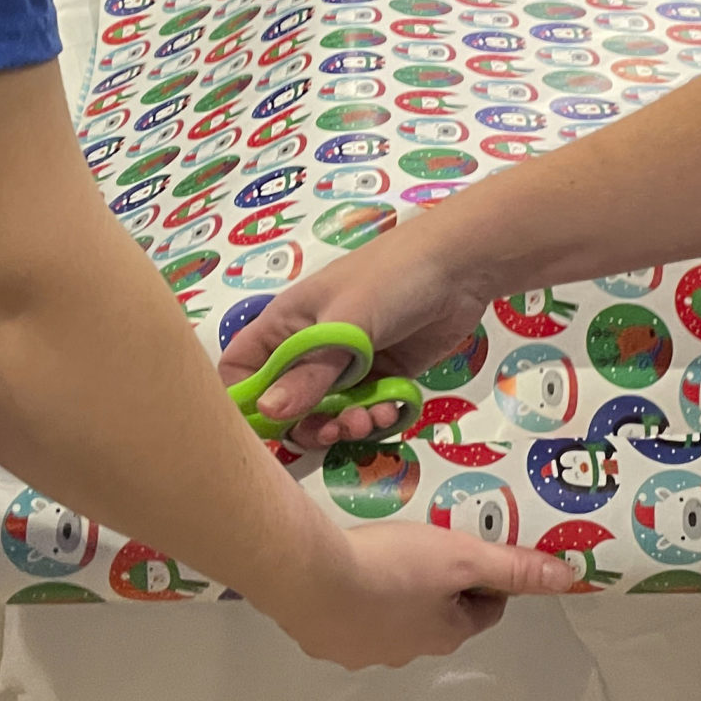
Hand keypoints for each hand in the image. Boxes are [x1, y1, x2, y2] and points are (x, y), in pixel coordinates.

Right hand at [216, 233, 492, 448]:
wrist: (460, 268)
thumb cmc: (391, 280)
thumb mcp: (347, 325)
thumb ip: (311, 372)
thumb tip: (268, 412)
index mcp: (285, 325)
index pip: (241, 371)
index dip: (244, 404)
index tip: (265, 433)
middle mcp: (309, 348)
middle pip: (284, 404)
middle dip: (304, 425)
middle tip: (332, 431)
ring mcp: (345, 365)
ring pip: (326, 414)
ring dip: (343, 426)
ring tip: (368, 420)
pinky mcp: (380, 378)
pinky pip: (362, 413)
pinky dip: (372, 420)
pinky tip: (388, 411)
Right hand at [262, 522, 577, 668]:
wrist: (310, 577)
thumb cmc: (393, 566)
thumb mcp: (461, 556)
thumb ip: (512, 566)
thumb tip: (569, 579)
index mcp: (445, 636)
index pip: (484, 612)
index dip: (488, 580)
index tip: (476, 550)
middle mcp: (406, 653)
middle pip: (438, 619)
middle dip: (439, 589)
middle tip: (429, 546)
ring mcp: (360, 651)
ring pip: (392, 621)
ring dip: (396, 595)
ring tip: (384, 555)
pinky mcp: (323, 641)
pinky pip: (349, 619)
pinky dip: (355, 599)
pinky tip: (345, 571)